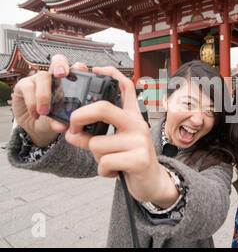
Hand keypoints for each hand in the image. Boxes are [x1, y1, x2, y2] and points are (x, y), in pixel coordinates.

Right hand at [12, 54, 87, 146]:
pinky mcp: (24, 85)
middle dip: (60, 65)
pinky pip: (28, 87)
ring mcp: (39, 80)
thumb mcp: (61, 121)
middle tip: (62, 75)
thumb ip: (62, 121)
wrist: (36, 126)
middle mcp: (54, 78)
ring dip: (44, 95)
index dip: (78, 67)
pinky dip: (32, 102)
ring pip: (42, 76)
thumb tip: (64, 126)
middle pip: (57, 61)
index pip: (75, 69)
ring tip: (45, 112)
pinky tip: (36, 113)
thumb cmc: (52, 119)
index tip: (80, 70)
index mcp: (68, 83)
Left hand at [65, 66, 178, 207]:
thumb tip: (70, 133)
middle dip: (80, 117)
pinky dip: (103, 171)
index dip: (111, 74)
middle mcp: (138, 125)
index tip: (96, 69)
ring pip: (98, 144)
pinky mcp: (139, 160)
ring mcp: (140, 141)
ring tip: (109, 161)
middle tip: (72, 129)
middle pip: (104, 108)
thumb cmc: (130, 160)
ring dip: (95, 157)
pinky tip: (114, 172)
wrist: (152, 181)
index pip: (126, 88)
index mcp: (132, 117)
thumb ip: (93, 136)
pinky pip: (105, 162)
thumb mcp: (113, 144)